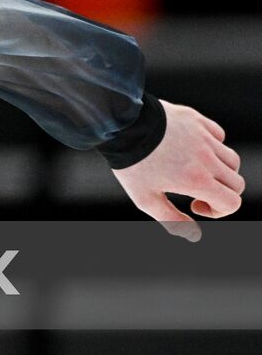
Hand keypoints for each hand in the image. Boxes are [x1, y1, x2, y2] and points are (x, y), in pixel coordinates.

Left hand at [111, 100, 243, 241]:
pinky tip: (190, 149)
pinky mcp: (197, 119)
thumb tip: (194, 235)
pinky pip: (219, 136)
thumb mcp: (145, 198)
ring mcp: (203, 137)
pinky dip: (213, 146)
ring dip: (220, 170)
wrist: (118, 125)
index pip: (232, 202)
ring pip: (231, 159)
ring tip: (194, 169)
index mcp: (196, 179)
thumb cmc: (130, 163)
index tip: (196, 205)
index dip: (219, 211)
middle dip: (221, 192)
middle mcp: (206, 158)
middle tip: (196, 190)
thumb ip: (171, 219)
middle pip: (236, 183)